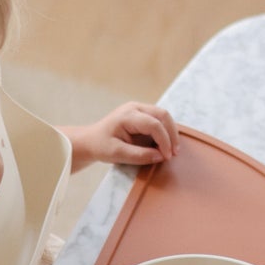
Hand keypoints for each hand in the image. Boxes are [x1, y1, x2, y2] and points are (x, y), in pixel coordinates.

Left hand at [65, 102, 179, 169]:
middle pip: (163, 115)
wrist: (90, 140)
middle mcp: (135, 108)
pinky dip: (165, 131)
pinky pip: (159, 119)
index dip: (164, 141)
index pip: (154, 125)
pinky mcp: (141, 114)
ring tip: (172, 149)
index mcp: (128, 115)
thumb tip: (160, 156)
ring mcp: (138, 108)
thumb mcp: (117, 154)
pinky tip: (166, 144)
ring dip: (170, 132)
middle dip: (172, 134)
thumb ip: (139, 155)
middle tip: (174, 152)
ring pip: (163, 115)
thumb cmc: (101, 146)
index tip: (167, 157)